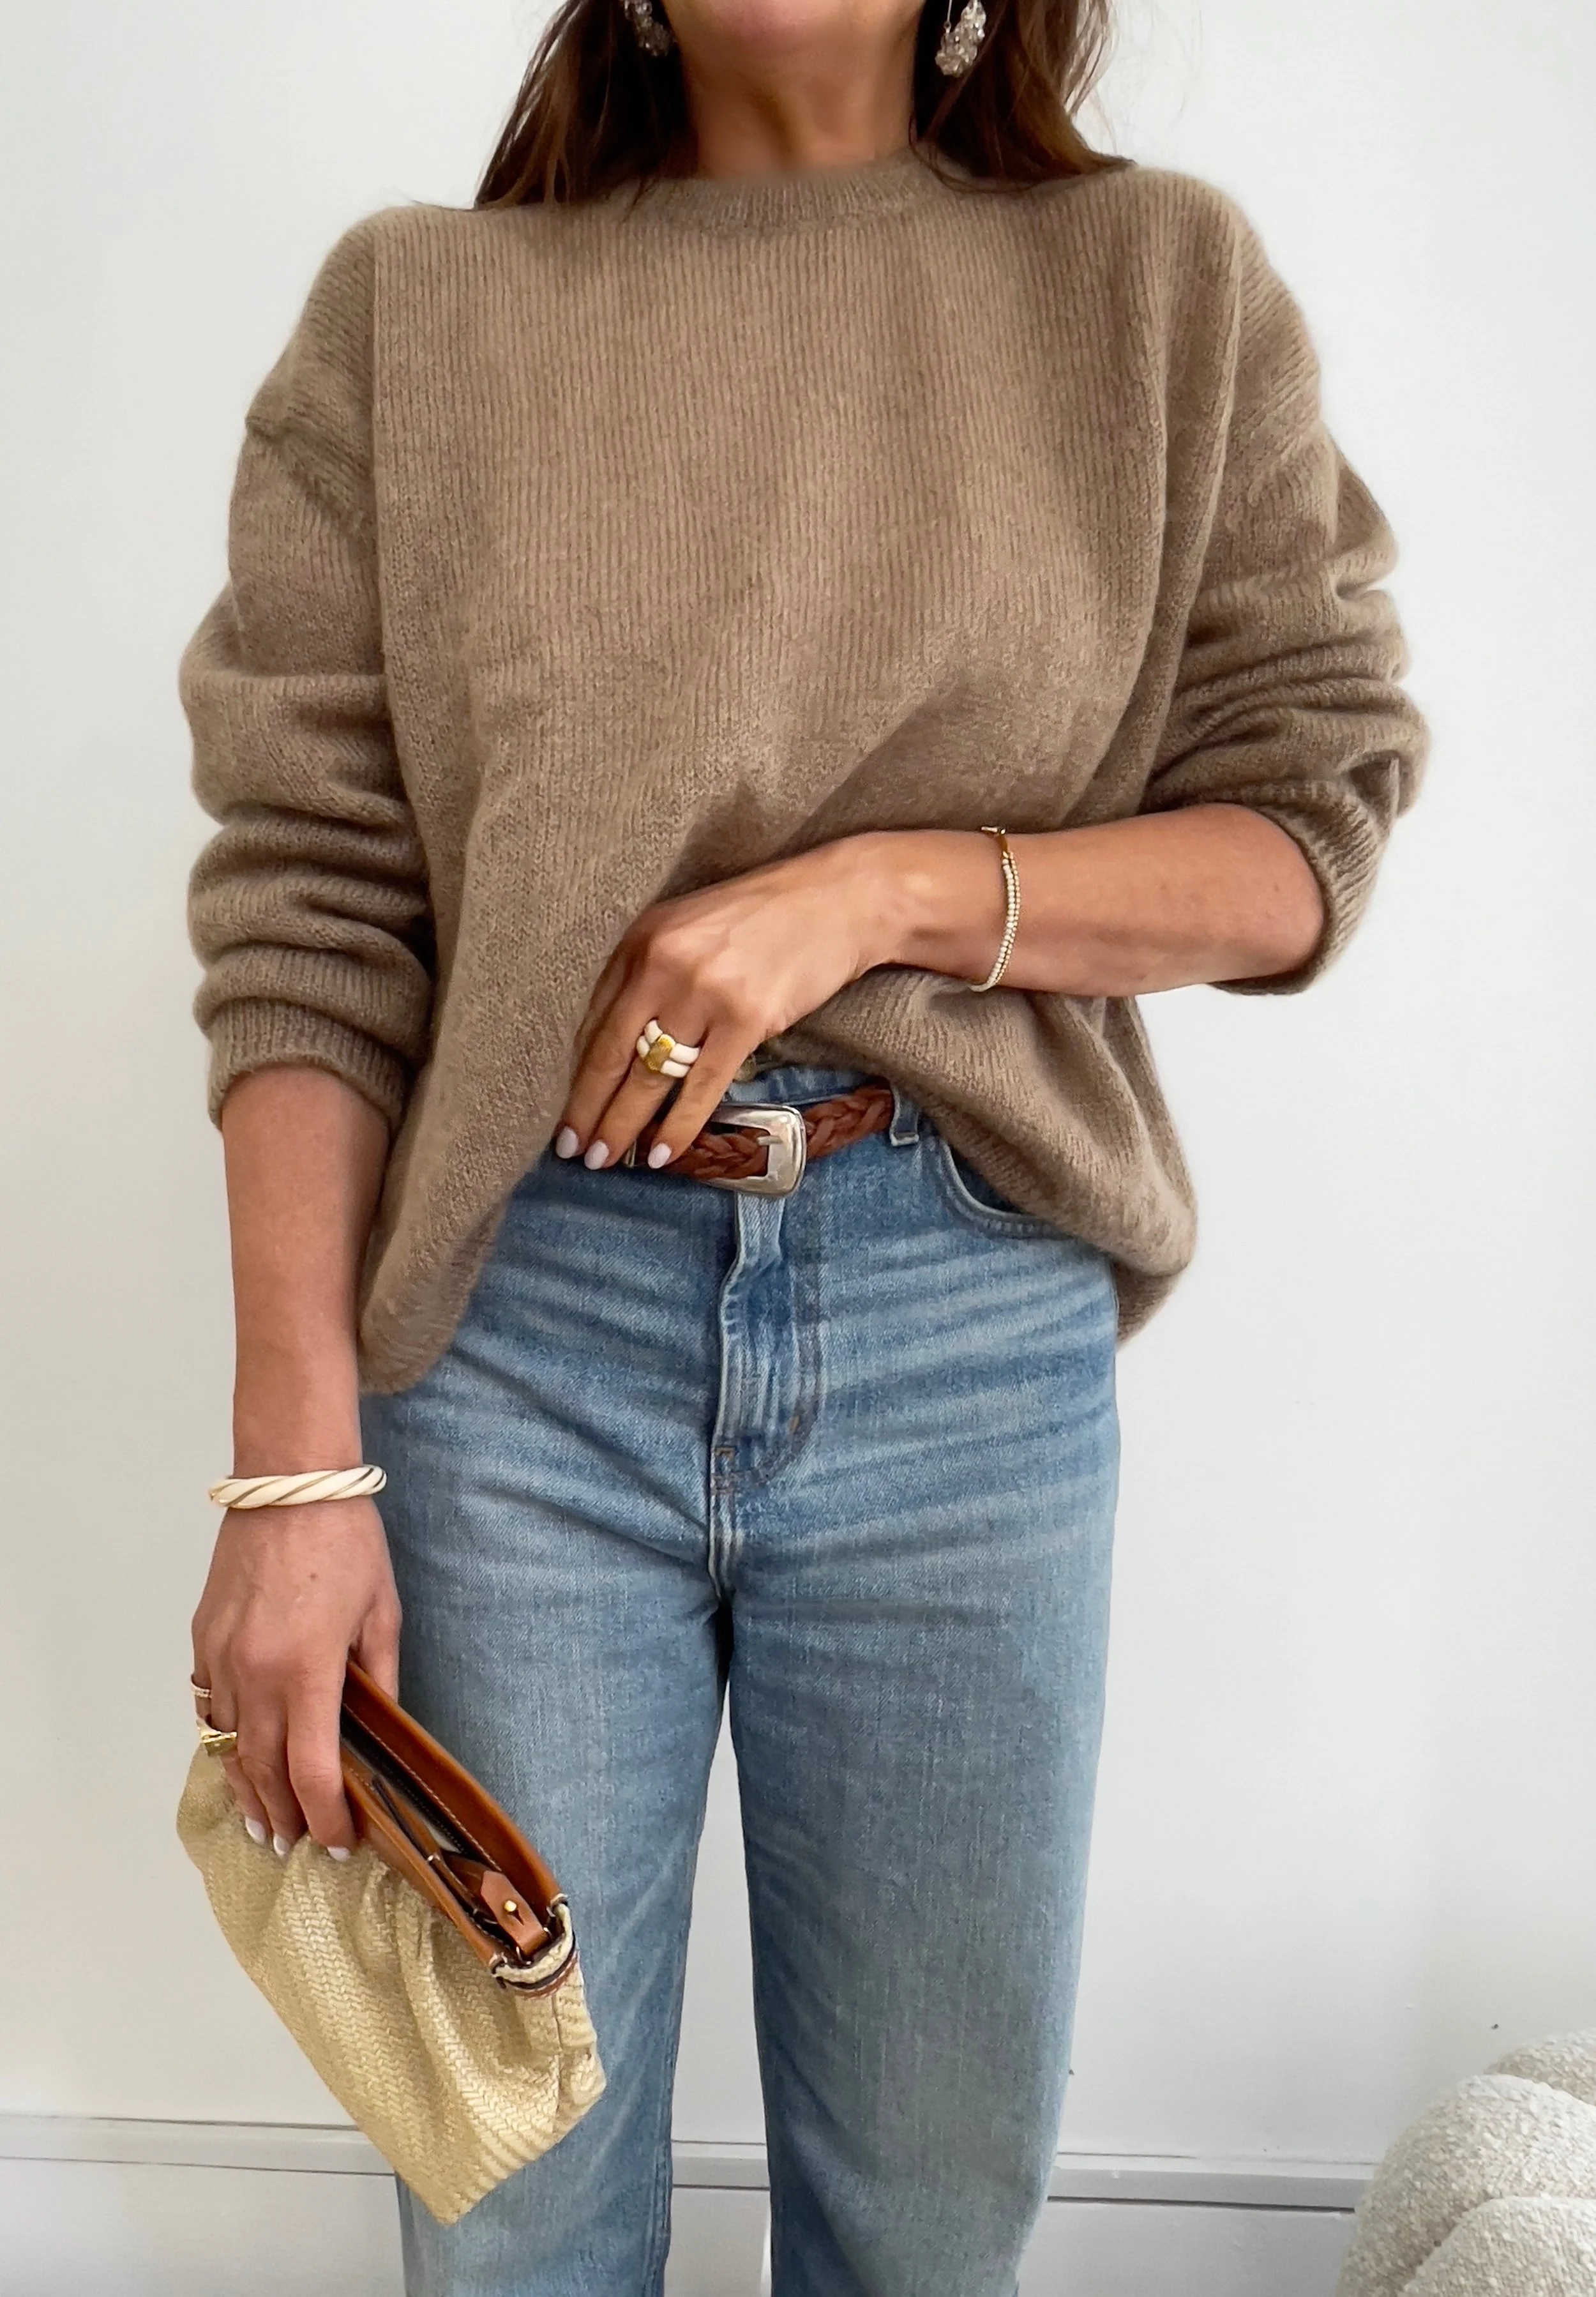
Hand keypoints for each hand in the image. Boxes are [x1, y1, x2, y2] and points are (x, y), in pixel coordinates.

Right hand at [191, 1496, 400, 1854]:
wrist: (289, 1485)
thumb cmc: (346, 1542)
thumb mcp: (381, 1614)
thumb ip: (379, 1681)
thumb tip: (381, 1733)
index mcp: (306, 1673)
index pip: (312, 1773)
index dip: (328, 1818)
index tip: (342, 1841)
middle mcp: (255, 1675)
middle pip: (263, 1770)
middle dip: (283, 1816)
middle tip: (298, 1844)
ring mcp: (221, 1659)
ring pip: (227, 1746)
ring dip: (246, 1789)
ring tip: (262, 1823)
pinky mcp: (203, 1639)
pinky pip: (208, 1706)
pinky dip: (221, 1741)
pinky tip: (235, 1758)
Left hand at [555, 834, 898, 1170]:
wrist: (840, 900)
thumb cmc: (767, 916)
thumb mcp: (691, 927)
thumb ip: (652, 972)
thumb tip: (622, 1044)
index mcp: (642, 938)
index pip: (595, 1020)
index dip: (576, 1073)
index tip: (565, 1110)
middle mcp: (663, 963)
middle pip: (612, 1054)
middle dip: (586, 1109)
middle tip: (570, 1151)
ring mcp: (703, 993)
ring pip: (649, 1077)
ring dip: (622, 1126)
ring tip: (603, 1160)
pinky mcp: (746, 1020)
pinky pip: (701, 1087)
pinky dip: (678, 1126)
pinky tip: (660, 1154)